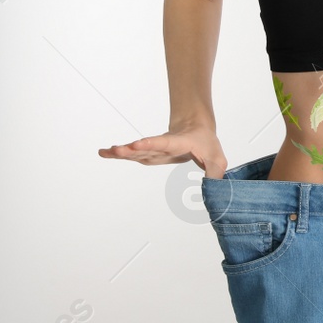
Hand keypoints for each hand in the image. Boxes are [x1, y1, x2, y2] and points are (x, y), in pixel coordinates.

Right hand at [99, 127, 227, 178]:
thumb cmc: (206, 144)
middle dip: (132, 149)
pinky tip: (104, 153)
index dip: (152, 143)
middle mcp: (163, 145)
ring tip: (105, 152)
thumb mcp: (217, 159)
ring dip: (122, 152)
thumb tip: (214, 194)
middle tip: (118, 149)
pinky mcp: (149, 153)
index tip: (137, 143)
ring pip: (137, 151)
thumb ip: (214, 174)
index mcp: (180, 143)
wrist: (196, 128)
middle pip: (147, 147)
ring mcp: (154, 149)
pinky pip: (133, 154)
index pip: (165, 143)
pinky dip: (119, 155)